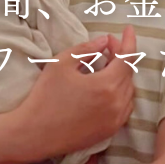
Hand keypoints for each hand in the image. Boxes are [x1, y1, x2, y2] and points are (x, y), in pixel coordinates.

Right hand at [18, 26, 136, 157]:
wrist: (34, 134)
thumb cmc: (45, 97)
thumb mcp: (60, 64)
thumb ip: (85, 49)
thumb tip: (104, 41)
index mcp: (106, 85)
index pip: (127, 58)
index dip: (129, 41)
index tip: (128, 29)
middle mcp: (117, 104)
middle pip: (128, 74)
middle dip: (121, 56)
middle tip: (107, 46)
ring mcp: (115, 120)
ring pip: (128, 91)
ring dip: (121, 75)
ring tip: (106, 65)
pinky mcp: (109, 131)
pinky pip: (124, 107)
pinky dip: (120, 93)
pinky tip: (107, 87)